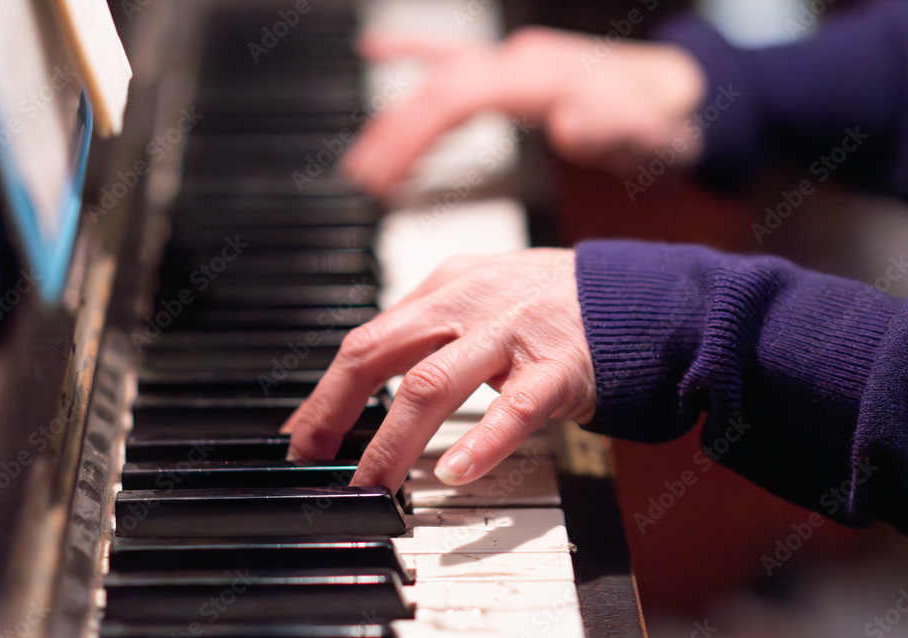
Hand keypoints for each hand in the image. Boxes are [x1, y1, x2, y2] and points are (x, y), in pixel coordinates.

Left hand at [283, 249, 596, 491]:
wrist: (639, 297)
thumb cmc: (550, 305)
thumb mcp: (480, 297)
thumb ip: (429, 334)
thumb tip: (365, 387)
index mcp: (444, 288)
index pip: (366, 340)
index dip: (326, 393)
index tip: (303, 439)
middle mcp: (469, 302)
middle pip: (380, 354)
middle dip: (337, 412)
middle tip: (316, 464)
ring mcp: (513, 332)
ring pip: (433, 384)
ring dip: (391, 441)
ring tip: (370, 486)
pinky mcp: (558, 365)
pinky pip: (514, 406)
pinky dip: (480, 441)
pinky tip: (453, 473)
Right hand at [344, 27, 706, 197]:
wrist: (683, 97)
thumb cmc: (662, 123)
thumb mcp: (650, 136)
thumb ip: (613, 131)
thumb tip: (572, 124)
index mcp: (543, 78)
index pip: (456, 99)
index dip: (412, 135)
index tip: (383, 174)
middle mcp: (522, 61)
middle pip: (438, 90)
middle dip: (394, 133)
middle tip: (362, 178)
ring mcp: (517, 60)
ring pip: (439, 78)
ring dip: (396, 116)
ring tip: (363, 157)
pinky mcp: (517, 69)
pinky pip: (457, 56)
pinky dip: (413, 52)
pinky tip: (377, 50)